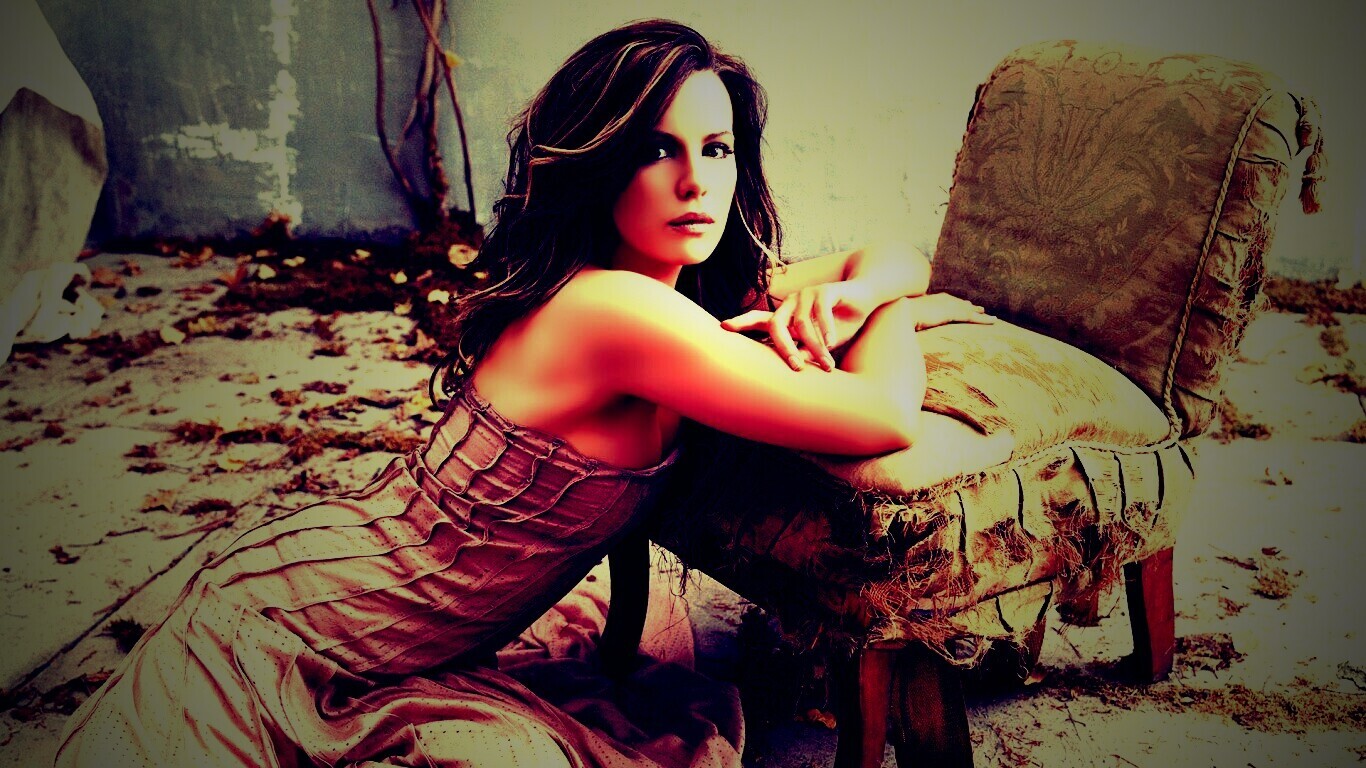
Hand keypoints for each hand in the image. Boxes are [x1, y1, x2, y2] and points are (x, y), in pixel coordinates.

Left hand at [721, 281, 879, 371]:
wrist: (865, 298)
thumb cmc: (839, 324)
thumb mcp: (820, 343)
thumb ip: (804, 352)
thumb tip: (791, 372)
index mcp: (785, 316)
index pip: (758, 319)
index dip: (741, 323)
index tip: (723, 327)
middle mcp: (791, 303)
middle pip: (776, 326)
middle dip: (784, 349)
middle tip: (796, 368)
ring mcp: (806, 295)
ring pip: (802, 324)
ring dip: (816, 346)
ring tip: (827, 365)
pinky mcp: (825, 290)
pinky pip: (821, 312)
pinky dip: (827, 329)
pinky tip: (833, 342)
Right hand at [902, 293, 994, 329]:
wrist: (899, 312)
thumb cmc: (897, 316)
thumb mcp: (904, 316)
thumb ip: (908, 318)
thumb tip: (900, 324)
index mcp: (931, 299)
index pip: (947, 301)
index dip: (956, 303)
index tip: (962, 305)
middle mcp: (942, 299)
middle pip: (960, 303)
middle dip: (969, 306)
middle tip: (979, 308)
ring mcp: (948, 305)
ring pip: (968, 310)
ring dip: (979, 313)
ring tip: (990, 316)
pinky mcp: (952, 313)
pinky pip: (972, 317)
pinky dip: (984, 319)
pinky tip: (994, 321)